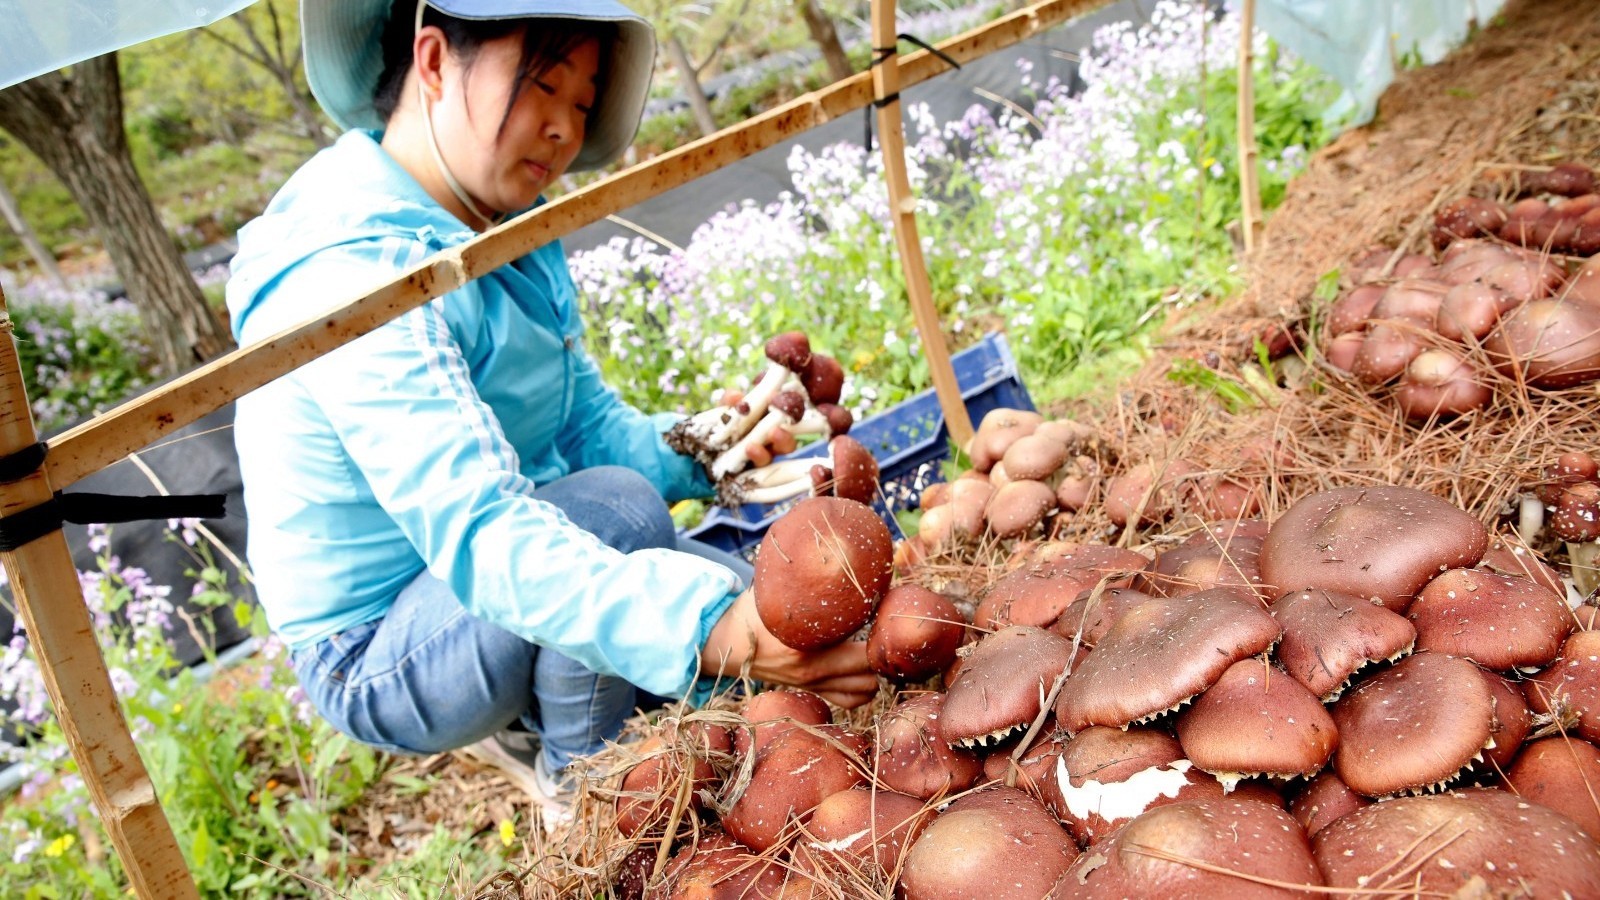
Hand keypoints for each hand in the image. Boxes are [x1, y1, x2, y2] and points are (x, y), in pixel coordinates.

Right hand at [700, 587, 878, 707]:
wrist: (723, 644)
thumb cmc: (752, 612)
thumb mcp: (777, 595)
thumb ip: (807, 586)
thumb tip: (841, 560)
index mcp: (807, 649)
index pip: (863, 650)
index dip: (880, 631)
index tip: (883, 613)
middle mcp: (813, 673)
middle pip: (871, 672)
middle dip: (880, 651)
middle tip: (882, 628)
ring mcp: (812, 686)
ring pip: (865, 691)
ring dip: (874, 670)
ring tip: (872, 645)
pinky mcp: (810, 691)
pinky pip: (850, 700)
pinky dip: (861, 686)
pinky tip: (860, 665)